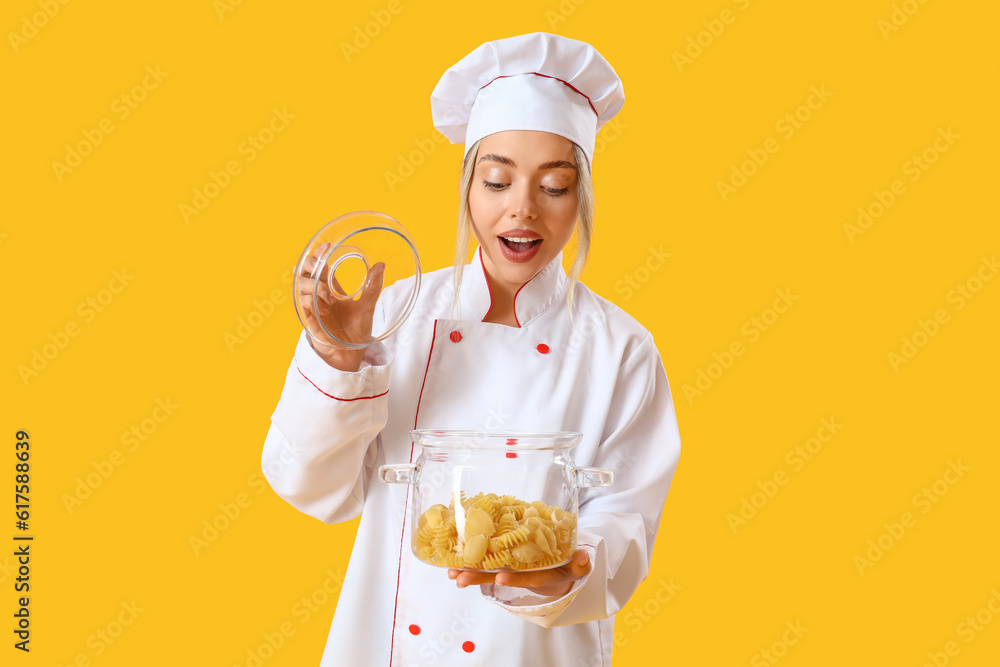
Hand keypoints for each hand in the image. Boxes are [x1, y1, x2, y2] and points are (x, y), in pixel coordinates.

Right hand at [297, 242, 384, 370]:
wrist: (352, 351)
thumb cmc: (358, 328)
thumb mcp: (368, 304)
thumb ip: (373, 286)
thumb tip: (381, 265)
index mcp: (330, 286)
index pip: (319, 264)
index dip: (319, 254)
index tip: (327, 246)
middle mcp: (318, 293)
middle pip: (304, 270)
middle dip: (309, 264)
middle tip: (321, 265)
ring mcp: (311, 305)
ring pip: (302, 284)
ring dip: (316, 287)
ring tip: (332, 299)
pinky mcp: (308, 318)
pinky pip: (303, 302)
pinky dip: (313, 302)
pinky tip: (326, 309)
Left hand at [448, 549, 590, 597]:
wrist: (559, 569)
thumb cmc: (566, 565)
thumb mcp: (576, 566)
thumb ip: (580, 564)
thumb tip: (584, 558)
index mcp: (540, 573)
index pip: (527, 577)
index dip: (514, 578)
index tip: (500, 577)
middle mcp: (522, 573)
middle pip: (499, 576)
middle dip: (479, 578)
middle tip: (460, 579)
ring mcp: (512, 568)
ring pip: (488, 571)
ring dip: (469, 573)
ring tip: (451, 574)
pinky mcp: (504, 561)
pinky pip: (486, 562)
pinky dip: (470, 562)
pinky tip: (453, 562)